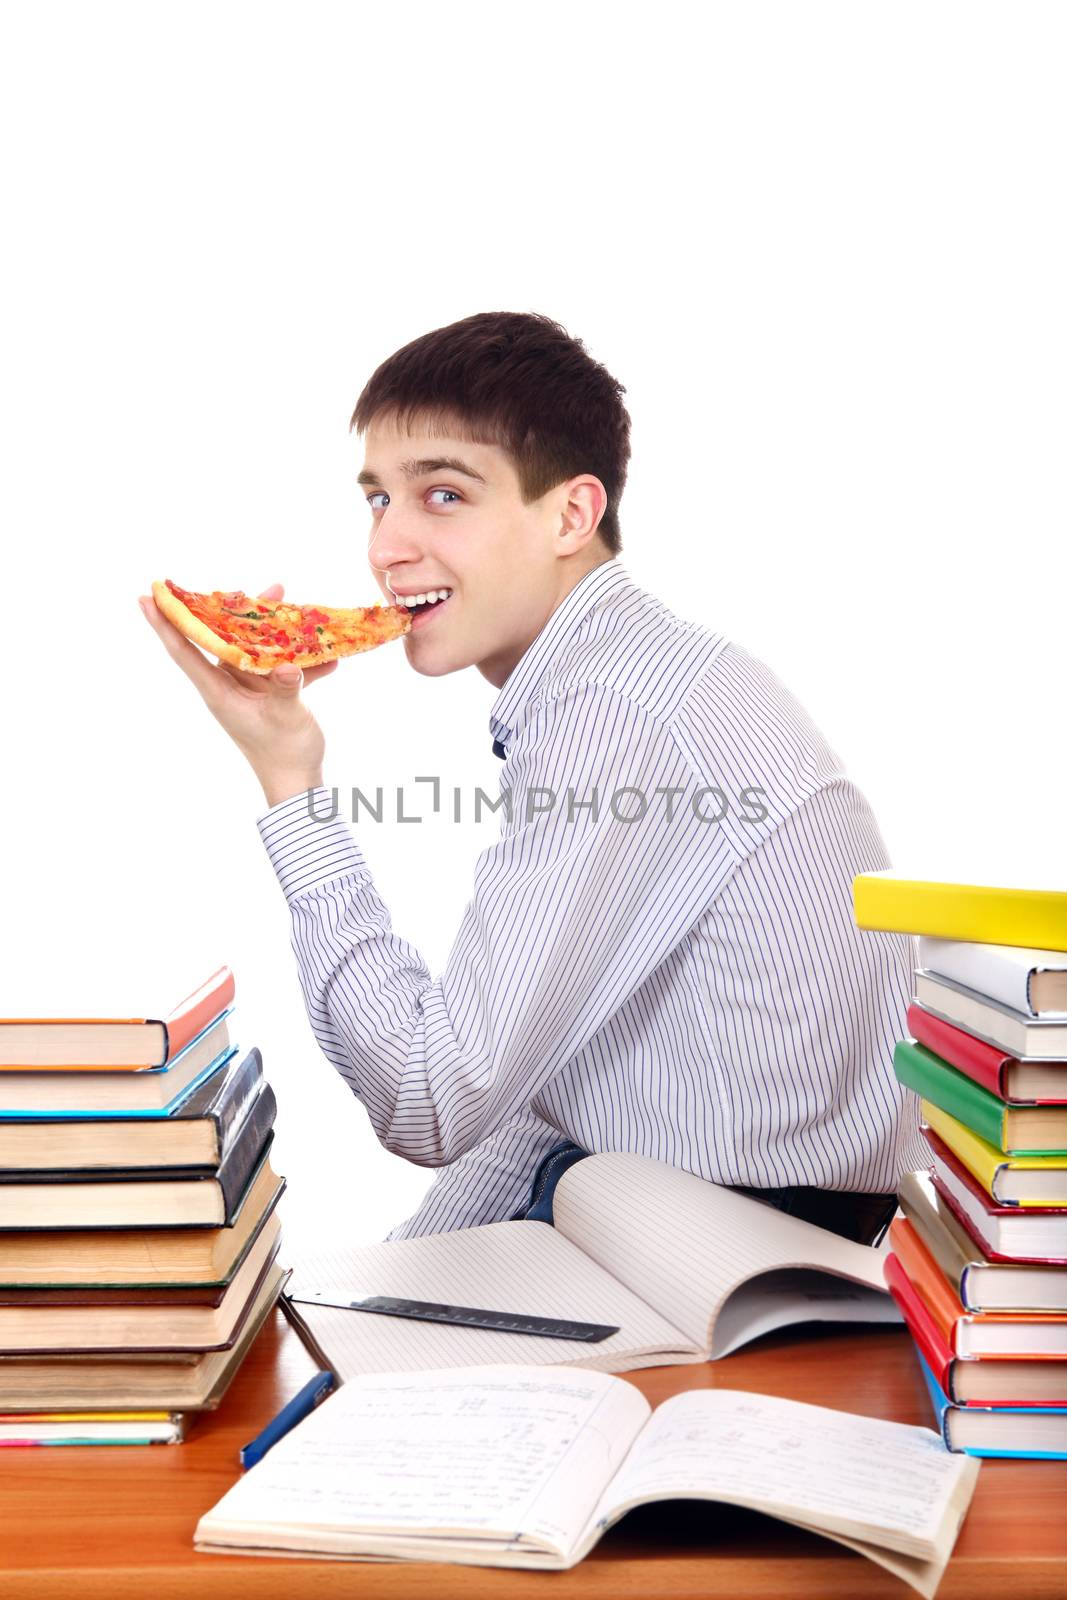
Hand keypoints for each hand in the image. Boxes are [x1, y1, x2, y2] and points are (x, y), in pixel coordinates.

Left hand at [138, 583, 338, 805]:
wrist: (298, 782)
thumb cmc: (284, 754)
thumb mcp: (286, 718)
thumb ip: (286, 689)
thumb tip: (286, 668)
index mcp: (218, 691)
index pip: (184, 651)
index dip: (165, 623)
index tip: (147, 596)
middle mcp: (228, 685)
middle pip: (221, 638)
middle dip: (232, 610)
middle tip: (248, 587)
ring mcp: (248, 689)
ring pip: (252, 647)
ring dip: (270, 627)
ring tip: (287, 600)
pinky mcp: (269, 694)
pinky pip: (280, 666)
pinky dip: (301, 659)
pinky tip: (328, 656)